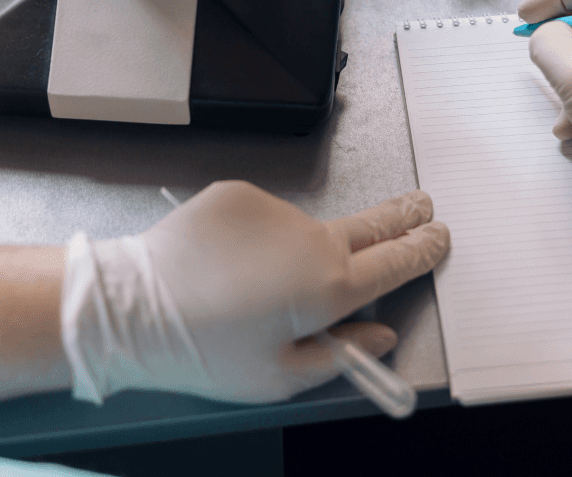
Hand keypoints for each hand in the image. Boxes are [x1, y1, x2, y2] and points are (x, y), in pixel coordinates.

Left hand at [62, 181, 449, 403]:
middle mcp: (311, 240)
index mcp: (329, 289)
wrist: (132, 309)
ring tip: (255, 284)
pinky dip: (257, 236)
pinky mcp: (239, 194)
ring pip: (304, 230)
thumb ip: (341, 353)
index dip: (422, 249)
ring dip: (297, 247)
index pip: (396, 262)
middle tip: (423, 206)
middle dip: (403, 215)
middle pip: (373, 224)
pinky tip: (229, 264)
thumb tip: (380, 334)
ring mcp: (275, 211)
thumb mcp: (279, 378)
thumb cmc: (204, 353)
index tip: (438, 237)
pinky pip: (263, 217)